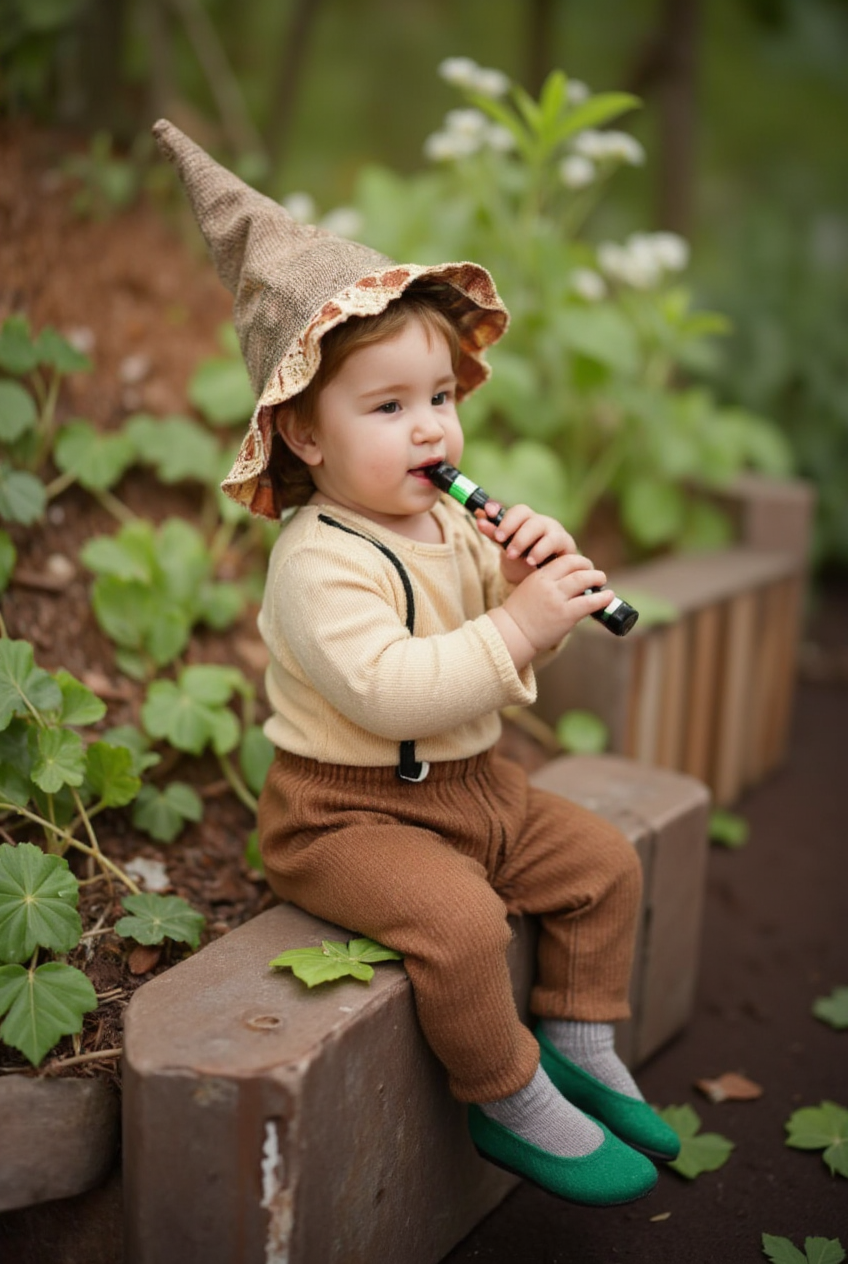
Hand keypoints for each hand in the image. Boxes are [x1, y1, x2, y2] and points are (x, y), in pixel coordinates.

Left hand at [475, 502, 576, 583]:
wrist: (544, 582)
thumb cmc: (524, 562)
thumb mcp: (506, 548)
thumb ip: (494, 533)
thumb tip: (479, 518)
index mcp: (526, 521)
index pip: (516, 510)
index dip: (502, 511)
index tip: (488, 514)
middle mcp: (541, 522)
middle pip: (526, 515)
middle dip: (510, 527)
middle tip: (499, 540)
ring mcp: (555, 531)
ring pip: (539, 526)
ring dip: (523, 539)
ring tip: (513, 554)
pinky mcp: (566, 543)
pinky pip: (554, 541)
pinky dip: (540, 550)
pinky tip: (531, 561)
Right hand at [490, 552, 613, 668]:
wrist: (512, 633)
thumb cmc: (521, 614)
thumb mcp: (530, 589)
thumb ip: (547, 582)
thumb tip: (569, 582)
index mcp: (539, 576)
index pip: (565, 560)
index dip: (579, 561)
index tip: (585, 567)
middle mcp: (549, 585)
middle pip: (576, 566)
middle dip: (590, 568)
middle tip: (597, 575)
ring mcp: (557, 600)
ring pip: (584, 580)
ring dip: (597, 579)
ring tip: (602, 582)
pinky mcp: (565, 615)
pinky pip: (589, 602)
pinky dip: (602, 598)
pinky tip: (608, 597)